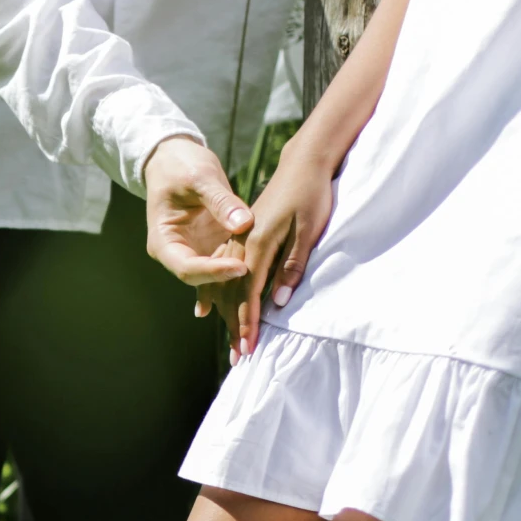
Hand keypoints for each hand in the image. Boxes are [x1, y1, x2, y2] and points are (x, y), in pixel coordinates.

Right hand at [143, 135, 252, 305]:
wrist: (175, 159)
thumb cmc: (181, 165)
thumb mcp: (200, 178)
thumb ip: (221, 202)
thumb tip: (243, 224)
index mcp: (164, 240)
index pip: (187, 266)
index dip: (213, 272)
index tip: (242, 267)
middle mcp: (178, 252)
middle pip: (201, 283)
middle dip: (226, 298)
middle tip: (252, 311)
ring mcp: (195, 251)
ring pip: (215, 283)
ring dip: (235, 300)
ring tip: (254, 322)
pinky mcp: (211, 247)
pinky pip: (227, 268)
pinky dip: (241, 283)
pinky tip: (256, 305)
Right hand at [222, 140, 337, 357]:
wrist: (304, 162)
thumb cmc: (311, 193)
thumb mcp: (309, 229)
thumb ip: (292, 264)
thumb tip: (279, 299)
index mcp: (257, 243)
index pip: (249, 291)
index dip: (249, 321)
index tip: (250, 347)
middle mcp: (242, 244)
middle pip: (233, 292)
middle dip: (236, 327)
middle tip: (240, 359)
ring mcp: (240, 239)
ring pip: (226, 283)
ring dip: (227, 314)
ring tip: (232, 342)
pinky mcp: (243, 236)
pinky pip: (224, 270)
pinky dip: (217, 292)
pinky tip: (209, 307)